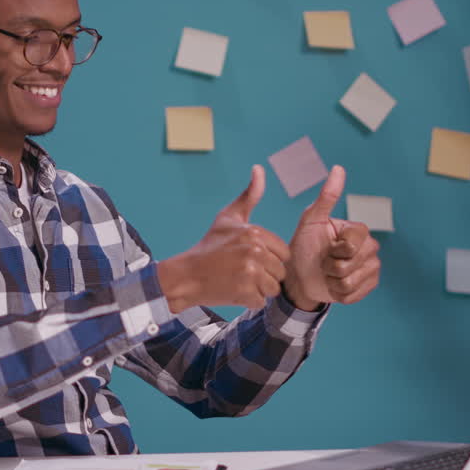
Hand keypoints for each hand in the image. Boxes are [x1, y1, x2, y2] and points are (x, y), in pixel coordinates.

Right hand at [158, 165, 290, 312]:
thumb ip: (250, 195)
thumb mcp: (228, 217)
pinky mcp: (244, 292)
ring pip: (273, 289)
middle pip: (280, 272)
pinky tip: (233, 291)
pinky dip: (248, 301)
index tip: (249, 258)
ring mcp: (250, 272)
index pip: (283, 254)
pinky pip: (260, 301)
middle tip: (241, 272)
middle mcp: (255, 251)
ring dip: (258, 290)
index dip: (269, 259)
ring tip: (238, 281)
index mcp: (254, 232)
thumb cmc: (209, 246)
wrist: (186, 275)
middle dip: (264, 276)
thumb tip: (259, 168)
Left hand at [283, 165, 380, 308]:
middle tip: (324, 261)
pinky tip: (333, 285)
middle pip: (349, 265)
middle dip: (330, 266)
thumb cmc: (304, 244)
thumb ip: (326, 196)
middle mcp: (371, 247)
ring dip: (331, 281)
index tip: (326, 246)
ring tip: (327, 273)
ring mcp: (372, 268)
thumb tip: (338, 168)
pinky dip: (337, 293)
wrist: (300, 274)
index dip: (333, 250)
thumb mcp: (311, 220)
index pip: (352, 245)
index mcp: (359, 230)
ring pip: (350, 282)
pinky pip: (353, 295)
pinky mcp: (369, 286)